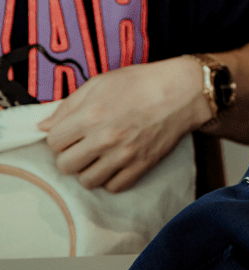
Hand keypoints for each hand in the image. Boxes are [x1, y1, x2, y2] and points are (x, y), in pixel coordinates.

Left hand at [37, 57, 207, 191]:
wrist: (183, 91)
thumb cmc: (142, 82)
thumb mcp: (100, 82)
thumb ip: (69, 105)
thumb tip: (43, 126)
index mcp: (90, 115)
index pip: (53, 141)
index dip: (60, 136)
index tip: (70, 132)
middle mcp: (105, 138)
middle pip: (66, 165)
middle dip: (70, 155)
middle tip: (83, 145)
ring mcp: (124, 154)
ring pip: (87, 181)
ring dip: (89, 170)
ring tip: (98, 157)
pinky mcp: (142, 165)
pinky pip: (115, 187)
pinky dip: (111, 179)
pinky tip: (115, 164)